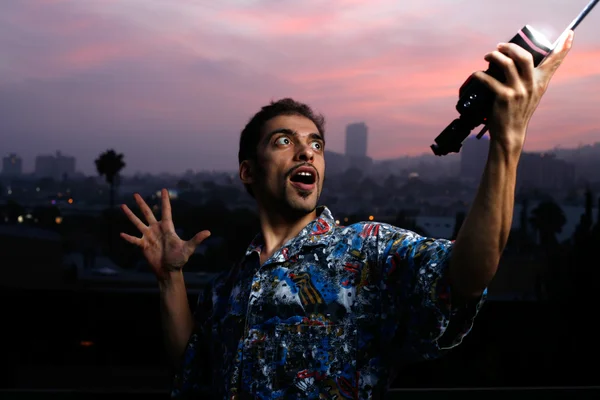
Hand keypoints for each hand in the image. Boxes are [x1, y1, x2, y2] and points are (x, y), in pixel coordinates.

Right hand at [120, 188, 210, 281]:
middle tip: (135, 194)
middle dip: (141, 204)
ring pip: (137, 223)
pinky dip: (128, 237)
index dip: (165, 200)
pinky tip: (121, 233)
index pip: (166, 211)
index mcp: (167, 228)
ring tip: (122, 205)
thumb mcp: (188, 248)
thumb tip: (208, 232)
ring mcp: (149, 236)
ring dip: (130, 215)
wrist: (169, 271)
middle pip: (147, 213)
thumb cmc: (179, 259)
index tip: (164, 189)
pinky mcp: (143, 245)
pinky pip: (134, 240)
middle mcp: (156, 229)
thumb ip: (196, 239)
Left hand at [473, 30, 573, 153]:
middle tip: (499, 46)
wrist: (510, 133)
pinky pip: (489, 80)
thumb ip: (529, 80)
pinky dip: (480, 75)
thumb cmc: (517, 112)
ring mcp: (518, 91)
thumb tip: (514, 61)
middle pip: (525, 56)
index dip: (563, 48)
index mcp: (540, 83)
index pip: (554, 62)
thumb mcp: (530, 95)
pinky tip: (477, 74)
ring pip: (507, 64)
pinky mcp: (504, 97)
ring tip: (488, 56)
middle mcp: (531, 85)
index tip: (570, 33)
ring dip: (494, 56)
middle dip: (511, 47)